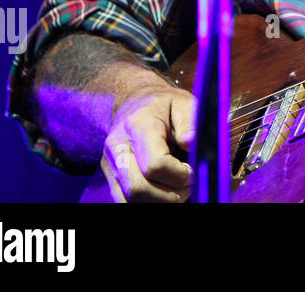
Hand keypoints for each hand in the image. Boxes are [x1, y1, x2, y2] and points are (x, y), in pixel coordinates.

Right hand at [100, 84, 193, 202]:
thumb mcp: (183, 102)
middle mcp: (119, 146)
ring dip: (160, 201)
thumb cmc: (164, 105)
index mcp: (139, 125)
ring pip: (129, 198)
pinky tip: (164, 192)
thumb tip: (192, 142)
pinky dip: (147, 202)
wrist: (135, 103)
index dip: (180, 175)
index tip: (194, 169)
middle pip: (139, 187)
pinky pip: (123, 201)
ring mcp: (111, 164)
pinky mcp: (110, 176)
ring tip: (178, 189)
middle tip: (188, 185)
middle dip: (170, 195)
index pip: (156, 164)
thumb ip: (190, 122)